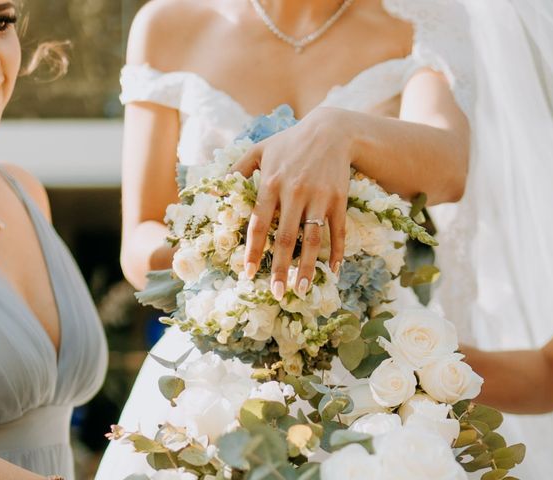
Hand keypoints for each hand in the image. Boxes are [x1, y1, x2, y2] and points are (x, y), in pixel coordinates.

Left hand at [230, 107, 353, 299]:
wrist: (330, 130)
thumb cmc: (290, 142)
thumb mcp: (259, 150)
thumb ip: (236, 169)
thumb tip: (214, 189)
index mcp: (270, 183)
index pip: (259, 224)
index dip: (253, 250)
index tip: (248, 273)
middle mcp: (294, 192)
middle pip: (285, 237)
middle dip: (280, 267)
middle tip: (277, 293)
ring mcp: (318, 197)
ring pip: (312, 238)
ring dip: (307, 266)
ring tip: (301, 289)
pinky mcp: (338, 198)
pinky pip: (337, 229)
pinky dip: (337, 250)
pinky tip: (334, 270)